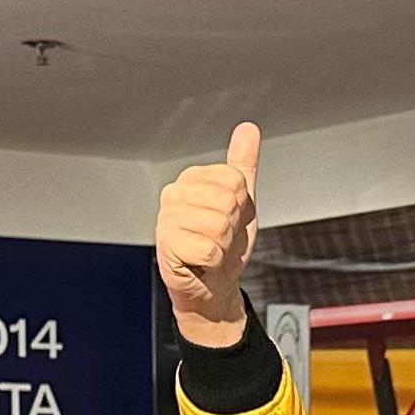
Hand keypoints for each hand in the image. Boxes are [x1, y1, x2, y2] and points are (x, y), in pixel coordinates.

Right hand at [157, 122, 260, 350]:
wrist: (213, 285)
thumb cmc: (224, 244)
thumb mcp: (241, 200)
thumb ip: (243, 163)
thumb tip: (248, 129)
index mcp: (191, 179)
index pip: (235, 179)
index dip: (242, 204)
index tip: (231, 217)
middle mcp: (174, 195)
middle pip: (227, 200)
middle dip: (233, 226)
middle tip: (221, 237)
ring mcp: (167, 219)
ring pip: (218, 225)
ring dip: (223, 245)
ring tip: (212, 248)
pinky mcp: (166, 245)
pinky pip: (208, 249)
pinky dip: (213, 261)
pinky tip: (202, 261)